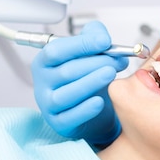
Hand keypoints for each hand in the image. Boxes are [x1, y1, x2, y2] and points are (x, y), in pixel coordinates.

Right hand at [31, 21, 128, 145]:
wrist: (93, 107)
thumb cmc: (87, 76)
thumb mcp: (89, 51)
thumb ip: (94, 35)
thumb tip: (101, 37)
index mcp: (45, 61)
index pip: (57, 50)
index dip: (82, 44)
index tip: (105, 41)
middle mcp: (42, 82)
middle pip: (66, 72)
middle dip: (94, 64)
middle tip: (116, 61)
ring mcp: (48, 104)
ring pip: (67, 94)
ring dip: (91, 83)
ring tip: (111, 74)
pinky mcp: (58, 123)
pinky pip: (70, 117)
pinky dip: (86, 109)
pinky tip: (100, 101)